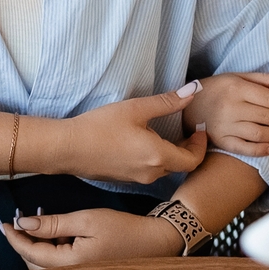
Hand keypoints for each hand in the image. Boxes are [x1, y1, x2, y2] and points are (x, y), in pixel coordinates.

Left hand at [0, 208, 182, 268]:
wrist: (153, 243)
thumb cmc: (123, 230)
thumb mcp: (86, 220)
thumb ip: (53, 224)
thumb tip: (25, 223)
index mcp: (70, 264)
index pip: (31, 253)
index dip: (15, 238)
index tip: (4, 222)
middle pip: (34, 262)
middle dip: (24, 241)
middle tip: (18, 220)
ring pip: (46, 264)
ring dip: (38, 244)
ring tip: (40, 221)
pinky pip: (59, 263)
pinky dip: (52, 248)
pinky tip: (57, 232)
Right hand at [58, 85, 208, 183]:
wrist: (68, 148)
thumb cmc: (100, 127)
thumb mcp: (135, 109)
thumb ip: (167, 101)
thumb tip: (193, 91)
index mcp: (158, 157)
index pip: (193, 160)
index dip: (200, 146)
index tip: (199, 130)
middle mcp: (151, 173)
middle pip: (179, 165)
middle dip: (187, 149)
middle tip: (187, 130)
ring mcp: (136, 178)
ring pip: (164, 169)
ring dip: (171, 154)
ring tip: (167, 134)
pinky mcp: (123, 179)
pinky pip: (148, 171)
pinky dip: (155, 159)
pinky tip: (144, 143)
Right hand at [182, 72, 268, 156]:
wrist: (189, 105)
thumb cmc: (217, 89)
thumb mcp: (237, 77)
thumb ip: (263, 79)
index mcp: (236, 88)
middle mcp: (230, 107)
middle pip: (267, 117)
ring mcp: (225, 125)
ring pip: (258, 133)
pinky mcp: (220, 140)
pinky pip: (243, 148)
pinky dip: (260, 150)